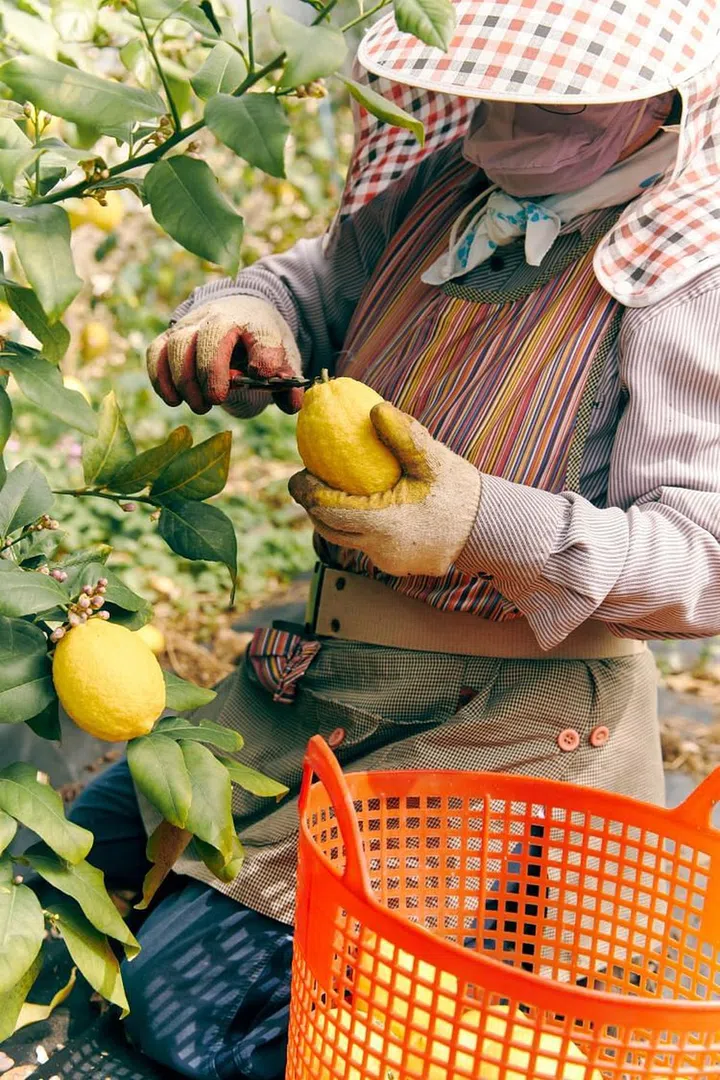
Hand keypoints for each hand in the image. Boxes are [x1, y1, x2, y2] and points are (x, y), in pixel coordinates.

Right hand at [146, 295, 303, 415]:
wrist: (240, 313)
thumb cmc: (261, 343)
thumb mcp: (283, 358)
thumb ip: (288, 383)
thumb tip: (291, 403)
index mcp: (256, 322)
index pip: (262, 335)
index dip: (264, 356)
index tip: (263, 375)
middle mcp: (220, 316)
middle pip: (208, 337)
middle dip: (210, 373)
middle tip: (216, 401)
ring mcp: (192, 324)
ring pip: (178, 344)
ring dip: (184, 380)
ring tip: (200, 406)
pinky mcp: (171, 335)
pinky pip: (156, 352)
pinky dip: (160, 378)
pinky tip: (174, 400)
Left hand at [289, 403, 481, 577]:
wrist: (490, 531)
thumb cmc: (461, 492)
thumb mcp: (434, 459)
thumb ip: (403, 435)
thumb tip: (373, 408)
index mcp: (383, 525)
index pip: (329, 511)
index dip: (307, 493)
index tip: (299, 474)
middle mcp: (380, 550)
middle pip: (330, 530)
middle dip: (313, 507)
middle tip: (309, 481)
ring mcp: (388, 563)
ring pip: (347, 541)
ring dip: (334, 519)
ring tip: (332, 491)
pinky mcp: (397, 567)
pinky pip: (367, 546)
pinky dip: (359, 527)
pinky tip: (364, 505)